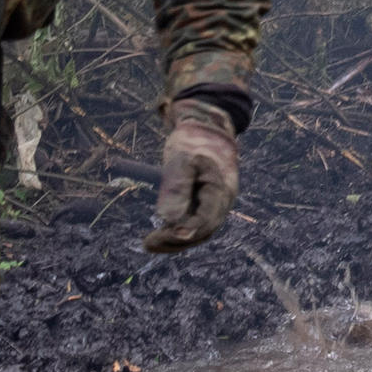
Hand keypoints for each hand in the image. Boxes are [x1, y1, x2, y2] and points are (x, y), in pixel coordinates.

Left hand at [147, 101, 238, 252]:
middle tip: (148, 243)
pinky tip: (161, 233)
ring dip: (176, 240)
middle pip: (203, 231)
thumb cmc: (193, 141)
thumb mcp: (182, 159)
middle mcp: (223, 201)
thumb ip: (176, 188)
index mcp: (221, 190)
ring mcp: (217, 203)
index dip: (186, 233)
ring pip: (199, 231)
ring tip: (150, 243)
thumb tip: (168, 219)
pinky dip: (179, 230)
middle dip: (176, 241)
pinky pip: (195, 223)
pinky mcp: (208, 202)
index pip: (206, 221)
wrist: (206, 127)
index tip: (163, 236)